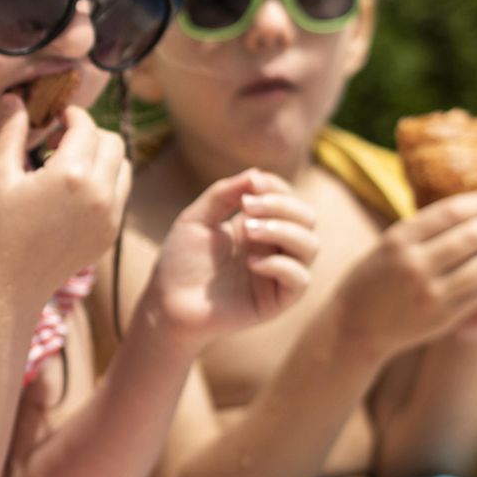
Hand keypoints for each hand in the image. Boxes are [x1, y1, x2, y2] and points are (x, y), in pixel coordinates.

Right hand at [0, 97, 129, 306]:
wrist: (12, 281)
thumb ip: (10, 132)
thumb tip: (15, 97)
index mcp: (70, 174)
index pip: (85, 126)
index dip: (71, 115)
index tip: (56, 119)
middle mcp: (99, 192)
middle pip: (112, 141)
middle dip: (90, 134)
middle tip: (63, 141)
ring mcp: (111, 214)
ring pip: (124, 166)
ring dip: (103, 157)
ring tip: (72, 165)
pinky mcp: (112, 231)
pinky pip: (121, 193)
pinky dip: (106, 183)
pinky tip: (76, 191)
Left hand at [143, 170, 318, 338]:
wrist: (166, 303)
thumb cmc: (180, 262)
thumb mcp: (197, 218)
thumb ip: (223, 194)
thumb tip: (255, 174)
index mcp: (259, 226)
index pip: (288, 199)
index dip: (276, 187)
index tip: (250, 184)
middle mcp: (274, 249)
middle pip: (307, 218)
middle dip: (282, 206)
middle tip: (248, 207)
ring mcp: (277, 274)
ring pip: (310, 246)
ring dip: (283, 230)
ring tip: (249, 229)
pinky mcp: (276, 301)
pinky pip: (299, 280)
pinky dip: (280, 265)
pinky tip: (250, 262)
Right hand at [333, 191, 476, 360]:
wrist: (354, 327)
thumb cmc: (374, 279)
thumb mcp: (388, 245)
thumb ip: (423, 228)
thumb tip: (471, 206)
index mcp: (398, 241)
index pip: (451, 212)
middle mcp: (414, 265)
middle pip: (472, 236)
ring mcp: (430, 293)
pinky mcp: (443, 316)